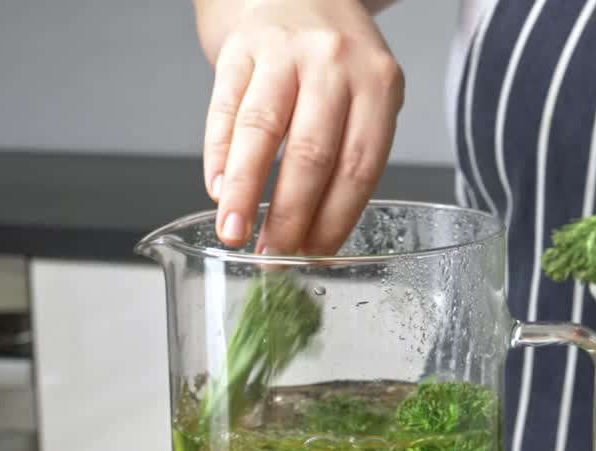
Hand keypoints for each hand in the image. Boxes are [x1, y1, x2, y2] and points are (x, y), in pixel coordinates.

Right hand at [198, 0, 403, 255]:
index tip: (315, 257)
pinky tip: (216, 188)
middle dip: (289, 215)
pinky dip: (217, 155)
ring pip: (261, 131)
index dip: (334, 219)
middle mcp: (334, 64)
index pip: (359, 166)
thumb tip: (314, 234)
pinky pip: (225, 109)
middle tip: (274, 257)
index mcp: (379, 84)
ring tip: (233, 232)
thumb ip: (349, 151)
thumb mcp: (366, 95)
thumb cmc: (335, 61)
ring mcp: (285, 52)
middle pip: (312, 154)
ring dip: (243, 190)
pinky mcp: (241, 48)